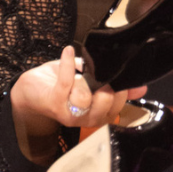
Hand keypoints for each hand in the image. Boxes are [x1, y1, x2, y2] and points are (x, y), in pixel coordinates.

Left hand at [9, 46, 147, 161]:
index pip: (119, 104)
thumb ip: (115, 85)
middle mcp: (87, 119)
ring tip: (79, 71)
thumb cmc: (62, 85)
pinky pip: (66, 82)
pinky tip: (69, 51)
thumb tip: (141, 86)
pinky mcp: (54, 103)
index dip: (120, 87)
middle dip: (104, 82)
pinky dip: (69, 64)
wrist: (31, 90)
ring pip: (85, 96)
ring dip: (82, 78)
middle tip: (96, 73)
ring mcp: (70, 114)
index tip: (115, 72)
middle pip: (107, 102)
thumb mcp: (91, 83)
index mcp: (99, 115)